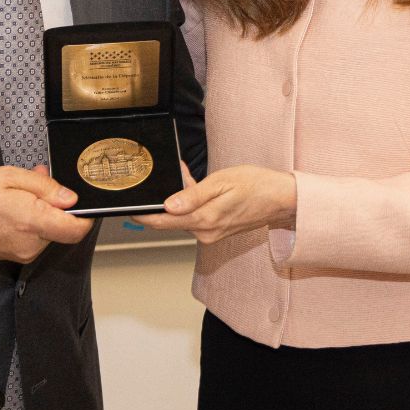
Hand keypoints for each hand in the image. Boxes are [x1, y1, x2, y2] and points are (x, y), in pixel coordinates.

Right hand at [0, 164, 90, 262]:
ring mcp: (24, 253)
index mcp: (31, 221)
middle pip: (64, 228)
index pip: (76, 229)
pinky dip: (33, 223)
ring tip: (22, 197)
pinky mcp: (18, 256)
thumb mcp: (10, 176)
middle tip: (40, 189)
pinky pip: (37, 239)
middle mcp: (31, 243)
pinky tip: (17, 210)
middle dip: (58, 207)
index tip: (79, 201)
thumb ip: (45, 187)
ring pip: (51, 233)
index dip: (85, 215)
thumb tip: (70, 198)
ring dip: (44, 214)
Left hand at [136, 164, 295, 244]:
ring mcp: (210, 234)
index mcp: (204, 220)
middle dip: (163, 199)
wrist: (281, 198)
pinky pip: (195, 217)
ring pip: (182, 217)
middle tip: (168, 176)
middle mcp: (205, 232)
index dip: (142, 215)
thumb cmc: (256, 185)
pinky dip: (191, 204)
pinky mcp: (215, 231)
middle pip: (170, 219)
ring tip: (187, 176)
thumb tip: (168, 205)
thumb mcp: (222, 182)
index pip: (162, 222)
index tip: (127, 208)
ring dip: (179, 200)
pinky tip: (198, 188)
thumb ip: (193, 194)